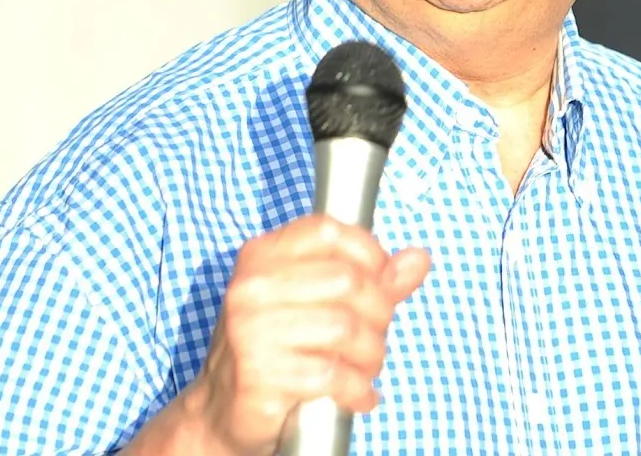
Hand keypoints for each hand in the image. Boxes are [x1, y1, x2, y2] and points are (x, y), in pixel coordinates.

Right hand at [187, 214, 430, 455]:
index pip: (328, 231)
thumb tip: (419, 259)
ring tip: (368, 368)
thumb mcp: (315, 301)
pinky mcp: (260, 375)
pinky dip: (358, 389)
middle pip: (348, 280)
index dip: (369, 253)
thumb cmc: (273, 347)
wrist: (221, 410)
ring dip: (371, 355)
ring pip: (346, 328)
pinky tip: (359, 395)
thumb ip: (370, 279)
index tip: (381, 280)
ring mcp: (252, 330)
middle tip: (376, 335)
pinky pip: (333, 375)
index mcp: (261, 255)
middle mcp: (252, 286)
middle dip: (378, 313)